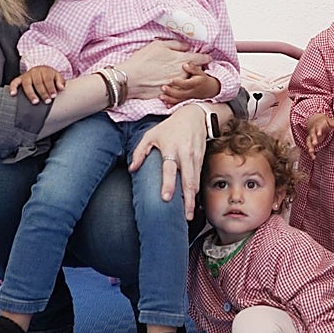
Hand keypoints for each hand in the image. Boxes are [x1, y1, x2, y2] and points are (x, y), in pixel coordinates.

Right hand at [9, 66, 64, 104]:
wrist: (41, 71)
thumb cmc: (50, 77)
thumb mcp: (57, 77)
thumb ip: (60, 82)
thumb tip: (61, 88)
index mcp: (45, 70)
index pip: (48, 79)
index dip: (51, 88)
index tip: (53, 96)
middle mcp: (35, 72)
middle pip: (38, 82)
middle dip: (43, 93)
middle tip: (47, 101)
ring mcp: (26, 75)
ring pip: (27, 84)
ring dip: (31, 94)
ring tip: (35, 102)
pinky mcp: (19, 79)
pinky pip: (14, 82)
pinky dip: (13, 88)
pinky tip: (13, 94)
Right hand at [117, 41, 209, 99]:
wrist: (130, 79)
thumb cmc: (143, 59)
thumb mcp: (159, 45)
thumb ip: (176, 45)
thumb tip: (187, 46)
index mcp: (183, 60)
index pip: (202, 59)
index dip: (205, 57)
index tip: (207, 57)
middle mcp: (184, 74)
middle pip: (196, 72)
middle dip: (195, 69)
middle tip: (190, 67)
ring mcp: (179, 86)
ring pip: (189, 82)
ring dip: (187, 79)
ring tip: (179, 76)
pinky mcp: (171, 95)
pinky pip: (179, 91)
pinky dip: (178, 88)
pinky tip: (171, 85)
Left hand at [131, 104, 206, 218]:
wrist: (195, 116)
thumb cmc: (170, 127)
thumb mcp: (151, 134)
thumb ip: (139, 151)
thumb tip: (132, 169)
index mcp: (171, 149)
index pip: (170, 169)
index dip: (168, 184)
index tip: (166, 198)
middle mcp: (185, 155)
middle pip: (188, 181)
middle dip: (188, 200)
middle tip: (186, 216)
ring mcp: (196, 158)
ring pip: (195, 182)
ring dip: (193, 199)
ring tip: (189, 214)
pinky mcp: (202, 160)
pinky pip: (199, 178)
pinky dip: (196, 190)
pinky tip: (192, 201)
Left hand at [159, 65, 220, 106]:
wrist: (209, 89)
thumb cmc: (203, 79)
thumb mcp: (200, 72)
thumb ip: (193, 68)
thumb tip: (185, 64)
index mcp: (195, 84)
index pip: (186, 84)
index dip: (178, 83)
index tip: (170, 80)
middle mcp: (191, 92)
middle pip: (180, 93)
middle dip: (171, 91)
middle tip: (163, 87)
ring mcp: (188, 97)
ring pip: (178, 100)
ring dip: (169, 99)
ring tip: (161, 96)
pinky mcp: (186, 101)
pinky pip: (179, 104)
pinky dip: (172, 105)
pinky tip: (166, 104)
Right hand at [303, 112, 333, 158]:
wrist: (316, 122)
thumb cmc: (324, 122)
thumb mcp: (329, 121)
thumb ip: (333, 123)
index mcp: (318, 126)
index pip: (318, 128)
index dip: (318, 131)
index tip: (319, 134)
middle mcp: (313, 131)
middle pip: (312, 135)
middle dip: (313, 139)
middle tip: (314, 143)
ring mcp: (311, 137)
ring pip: (308, 141)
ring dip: (310, 146)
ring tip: (311, 152)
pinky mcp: (311, 142)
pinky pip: (309, 147)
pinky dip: (311, 152)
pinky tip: (313, 157)